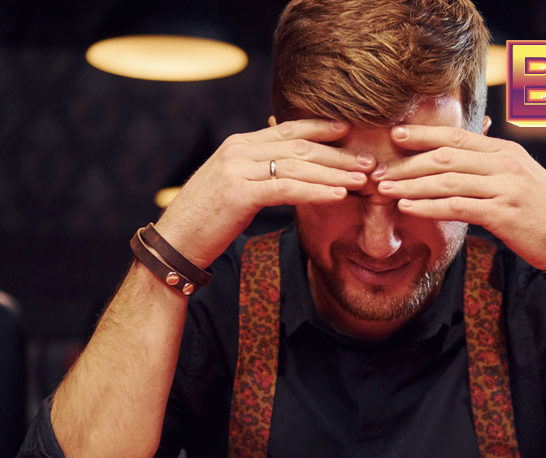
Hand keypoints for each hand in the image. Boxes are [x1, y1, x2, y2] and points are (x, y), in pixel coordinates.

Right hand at [154, 119, 375, 264]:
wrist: (175, 241)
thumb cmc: (206, 219)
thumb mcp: (232, 186)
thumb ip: (256, 171)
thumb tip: (286, 171)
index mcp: (238, 144)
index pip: (287, 129)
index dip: (321, 128)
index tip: (349, 131)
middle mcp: (238, 150)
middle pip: (299, 146)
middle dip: (338, 154)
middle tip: (370, 161)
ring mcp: (237, 169)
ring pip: (298, 166)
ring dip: (335, 173)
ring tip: (363, 180)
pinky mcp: (239, 193)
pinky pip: (288, 189)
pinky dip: (317, 190)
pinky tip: (339, 194)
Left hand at [373, 125, 545, 270]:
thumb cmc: (544, 214)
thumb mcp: (519, 180)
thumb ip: (490, 168)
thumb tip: (459, 163)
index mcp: (506, 152)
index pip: (457, 137)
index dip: (423, 134)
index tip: (394, 135)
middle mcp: (506, 163)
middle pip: (446, 155)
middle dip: (407, 161)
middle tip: (377, 168)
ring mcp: (506, 187)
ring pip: (448, 179)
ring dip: (411, 183)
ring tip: (384, 188)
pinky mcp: (504, 214)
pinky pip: (458, 206)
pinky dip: (429, 205)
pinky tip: (408, 207)